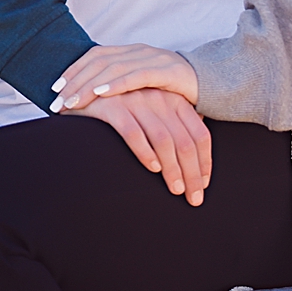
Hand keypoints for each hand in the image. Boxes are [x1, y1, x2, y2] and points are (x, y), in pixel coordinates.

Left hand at [51, 44, 198, 116]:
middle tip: (57, 101)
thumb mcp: (143, 87)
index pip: (94, 56)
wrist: (213, 82)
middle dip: (74, 81)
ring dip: (88, 86)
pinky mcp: (166, 71)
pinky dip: (115, 84)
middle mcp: (138, 51)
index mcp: (130, 52)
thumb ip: (123, 87)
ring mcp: (152, 58)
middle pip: (97, 62)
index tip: (55, 87)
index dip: (73, 70)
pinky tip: (100, 94)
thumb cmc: (174, 89)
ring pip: (112, 69)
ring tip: (72, 102)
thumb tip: (93, 100)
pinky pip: (135, 76)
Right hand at [74, 90, 212, 205]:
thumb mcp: (155, 110)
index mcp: (174, 100)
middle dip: (193, 173)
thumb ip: (174, 126)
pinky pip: (133, 133)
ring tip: (175, 189)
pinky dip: (145, 152)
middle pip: (185, 141)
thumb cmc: (125, 107)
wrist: (86, 92)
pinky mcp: (113, 107)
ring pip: (163, 139)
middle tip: (194, 198)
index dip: (205, 161)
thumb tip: (196, 155)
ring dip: (172, 168)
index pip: (200, 133)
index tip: (204, 184)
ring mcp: (136, 101)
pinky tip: (152, 169)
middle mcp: (159, 98)